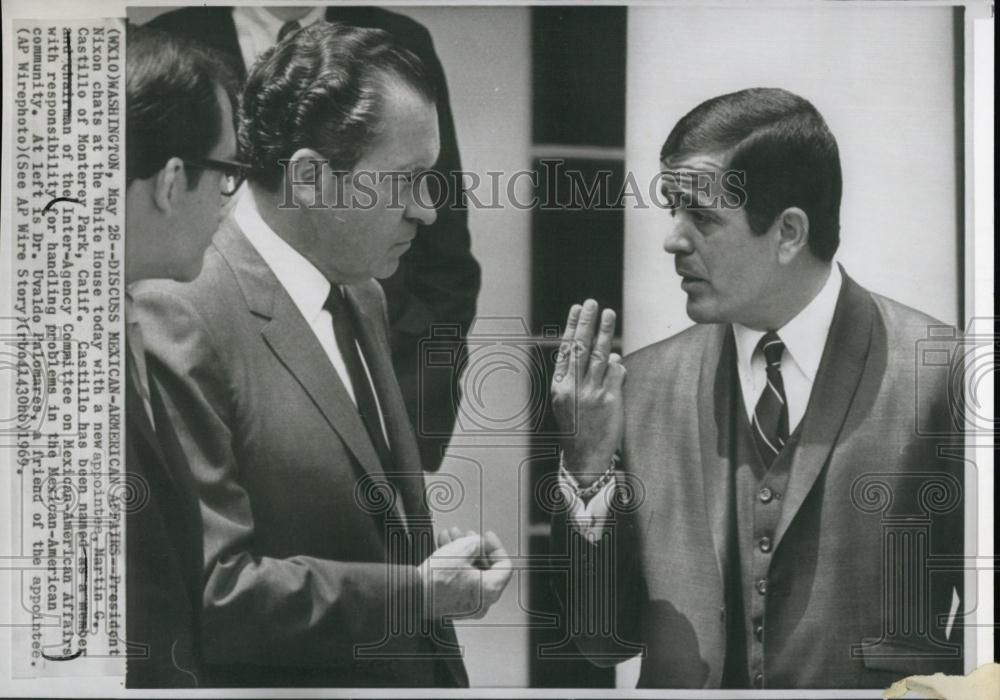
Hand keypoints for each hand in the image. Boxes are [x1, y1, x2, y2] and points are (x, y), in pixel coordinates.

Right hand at [419, 530, 511, 620]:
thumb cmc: (437, 578)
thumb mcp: (463, 549)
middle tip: (468, 534)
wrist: (413, 593)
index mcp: (490, 590)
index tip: (487, 536)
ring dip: (462, 551)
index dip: (496, 546)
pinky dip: (455, 563)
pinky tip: (445, 546)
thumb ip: (477, 542)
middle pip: (486, 568)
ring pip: (470, 572)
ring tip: (452, 535)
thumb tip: (477, 543)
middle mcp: (482, 601)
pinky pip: (460, 580)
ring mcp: (467, 604)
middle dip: (475, 547)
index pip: (504, 566)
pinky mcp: (453, 603)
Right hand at [551, 299, 625, 486]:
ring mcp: (592, 394)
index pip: (566, 349)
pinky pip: (616, 373)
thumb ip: (583, 377)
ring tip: (608, 313)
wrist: (584, 459)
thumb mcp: (568, 403)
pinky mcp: (610, 401)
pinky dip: (617, 364)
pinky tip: (615, 358)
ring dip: (604, 331)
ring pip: (600, 355)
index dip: (572, 327)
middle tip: (592, 303)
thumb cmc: (577, 428)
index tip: (577, 309)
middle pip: (581, 347)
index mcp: (559, 386)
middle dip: (587, 322)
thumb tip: (607, 353)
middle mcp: (574, 388)